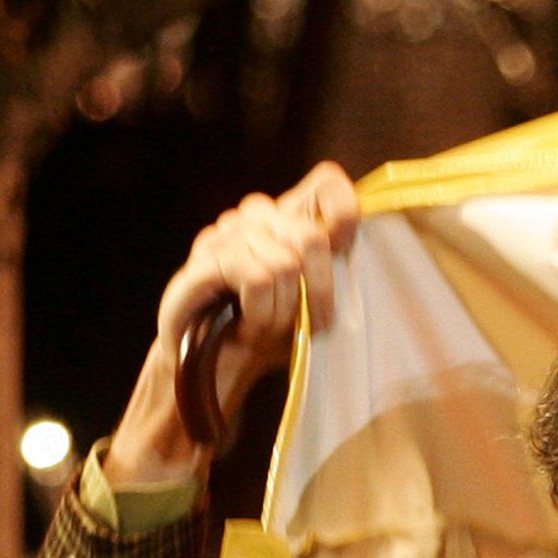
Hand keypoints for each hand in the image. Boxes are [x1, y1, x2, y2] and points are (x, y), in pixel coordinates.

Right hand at [104, 161, 361, 489]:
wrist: (211, 373)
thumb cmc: (264, 339)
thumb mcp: (310, 309)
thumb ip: (332, 275)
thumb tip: (352, 247)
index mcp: (285, 220)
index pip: (326, 184)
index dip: (344, 212)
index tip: (345, 254)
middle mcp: (256, 217)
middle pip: (311, 237)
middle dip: (316, 293)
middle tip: (301, 324)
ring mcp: (226, 233)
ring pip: (284, 264)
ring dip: (281, 313)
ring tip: (261, 327)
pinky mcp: (205, 260)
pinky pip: (256, 278)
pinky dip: (259, 313)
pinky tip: (245, 327)